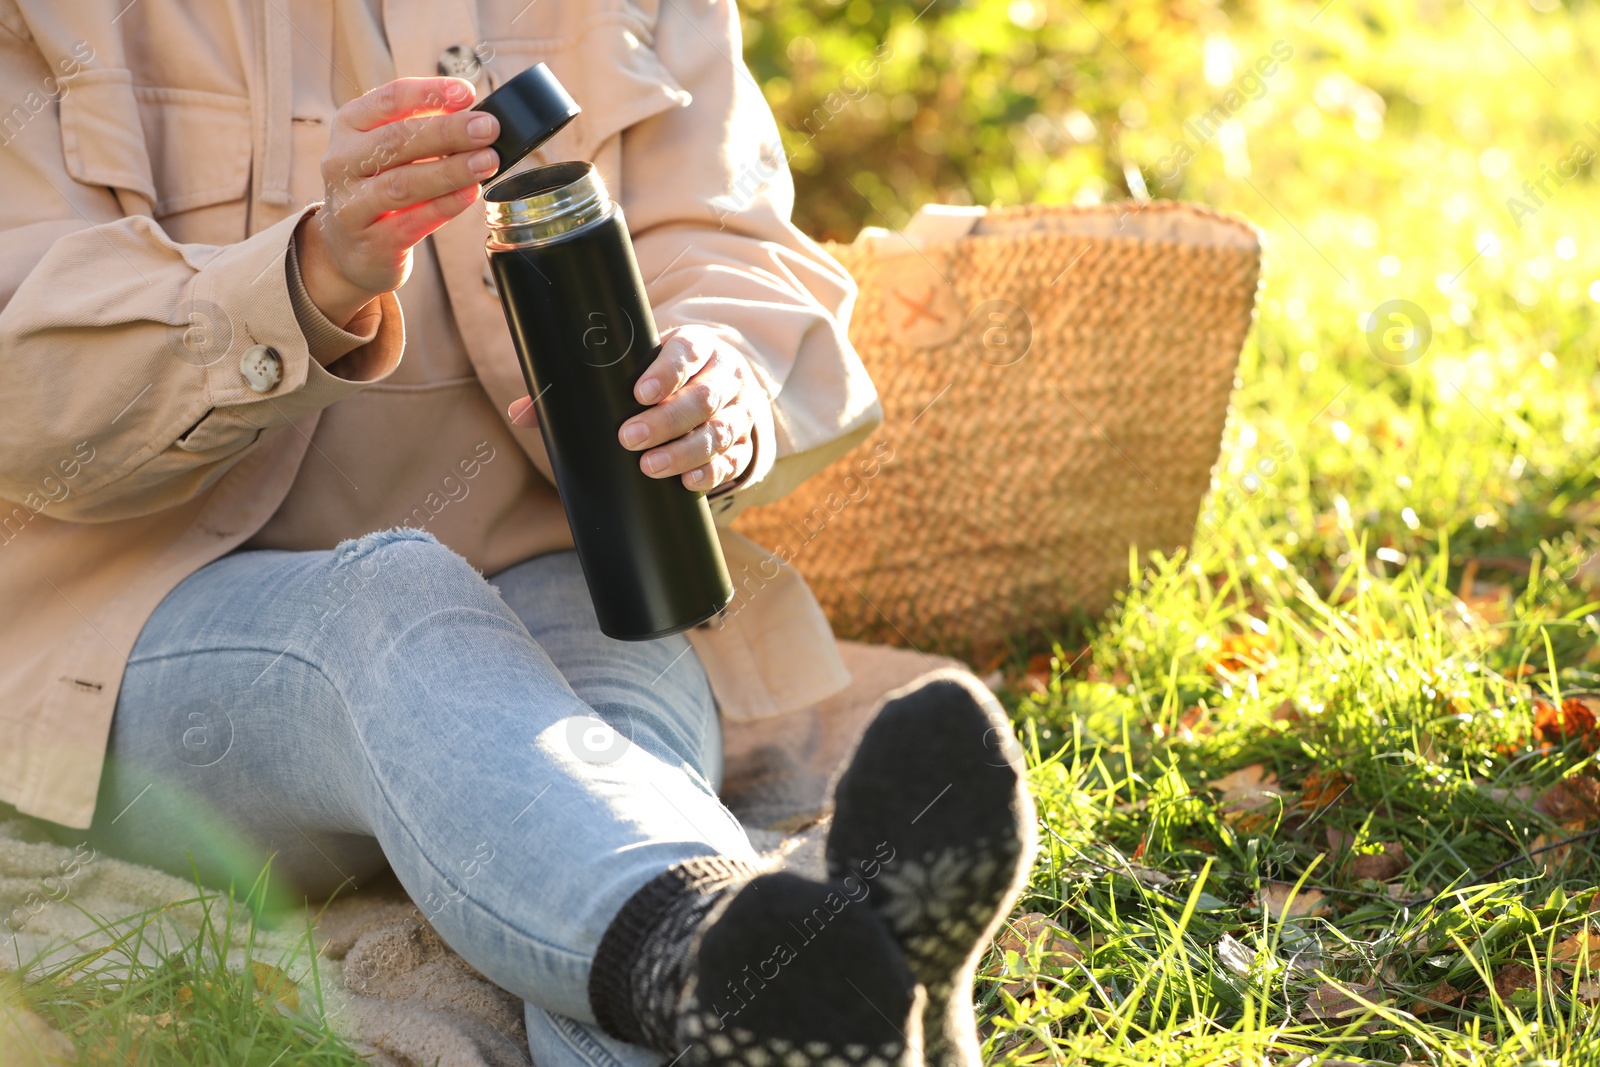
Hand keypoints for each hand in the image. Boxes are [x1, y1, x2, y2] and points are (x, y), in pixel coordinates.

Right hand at [295, 77, 499, 326]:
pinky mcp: (370, 240)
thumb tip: (472, 113)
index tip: (467, 92)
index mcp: (349, 125)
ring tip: (488, 161)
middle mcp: (342, 161)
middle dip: (449, 131)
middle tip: (488, 128)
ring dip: (451, 170)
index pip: (388, 99)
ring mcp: (351, 202)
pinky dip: (444, 205)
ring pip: (403, 182)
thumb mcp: (388, 149)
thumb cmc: (378, 186)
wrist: (348, 248)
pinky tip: (470, 193)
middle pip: (397, 139)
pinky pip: (412, 221)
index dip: (430, 93)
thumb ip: (422, 128)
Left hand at [507, 325, 759, 491]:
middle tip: (629, 438)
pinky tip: (688, 483)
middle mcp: (723, 376)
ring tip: (650, 467)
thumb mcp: (631, 372)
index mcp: (696, 347)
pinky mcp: (743, 444)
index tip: (639, 392)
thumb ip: (578, 389)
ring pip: (719, 431)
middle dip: (666, 420)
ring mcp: (737, 412)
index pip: (687, 351)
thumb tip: (520, 414)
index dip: (667, 371)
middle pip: (704, 397)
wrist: (717, 390)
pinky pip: (733, 460)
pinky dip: (711, 473)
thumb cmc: (659, 380)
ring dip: (685, 451)